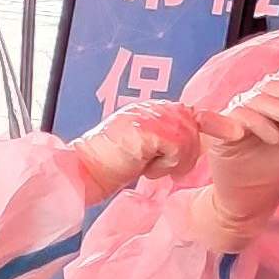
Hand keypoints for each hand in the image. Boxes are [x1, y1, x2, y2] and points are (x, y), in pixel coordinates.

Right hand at [70, 103, 202, 202]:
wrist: (86, 170)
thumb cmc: (109, 163)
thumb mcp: (141, 145)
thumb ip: (162, 138)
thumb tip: (188, 143)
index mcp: (150, 108)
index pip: (187, 115)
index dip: (188, 139)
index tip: (177, 160)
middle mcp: (151, 107)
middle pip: (192, 123)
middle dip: (188, 151)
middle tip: (171, 169)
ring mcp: (150, 115)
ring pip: (188, 136)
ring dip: (177, 160)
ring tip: (156, 170)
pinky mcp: (148, 130)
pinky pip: (178, 147)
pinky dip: (167, 165)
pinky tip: (149, 171)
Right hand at [181, 67, 278, 249]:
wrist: (250, 203)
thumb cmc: (273, 171)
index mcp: (269, 103)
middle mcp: (249, 105)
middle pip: (271, 85)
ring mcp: (233, 118)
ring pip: (257, 99)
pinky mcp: (219, 134)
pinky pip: (236, 118)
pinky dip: (257, 123)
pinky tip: (274, 137)